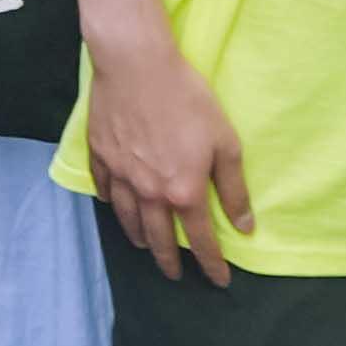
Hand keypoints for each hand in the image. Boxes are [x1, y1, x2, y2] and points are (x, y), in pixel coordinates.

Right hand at [85, 36, 256, 280]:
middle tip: (174, 274)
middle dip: (169, 261)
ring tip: (145, 246)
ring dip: (139, 237)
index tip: (219, 280)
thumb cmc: (186, 99)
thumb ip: (233, 188)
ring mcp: (121, 175)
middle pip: (159, 238)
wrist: (136, 64)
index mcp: (184, 192)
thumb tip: (244, 226)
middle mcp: (150, 192)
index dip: (212, 263)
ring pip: (128, 219)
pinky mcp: (100, 154)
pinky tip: (114, 203)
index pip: (201, 239)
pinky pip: (104, 188)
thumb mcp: (224, 142)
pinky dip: (110, 201)